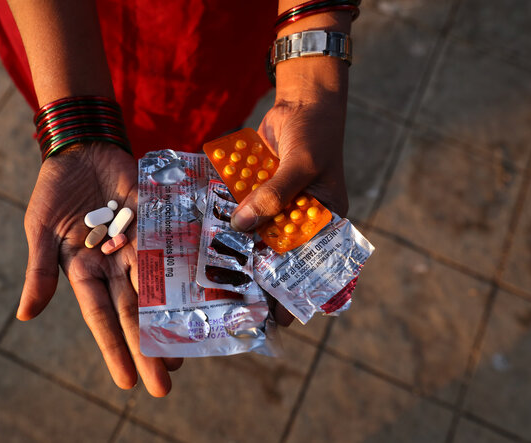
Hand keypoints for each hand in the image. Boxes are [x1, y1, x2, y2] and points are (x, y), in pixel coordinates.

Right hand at [18, 143, 181, 396]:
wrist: (84, 148)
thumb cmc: (54, 189)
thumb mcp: (40, 230)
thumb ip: (40, 271)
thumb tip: (25, 316)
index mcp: (84, 271)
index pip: (101, 317)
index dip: (114, 348)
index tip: (127, 383)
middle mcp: (114, 266)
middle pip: (133, 312)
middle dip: (147, 348)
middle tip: (164, 384)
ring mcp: (138, 247)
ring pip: (157, 290)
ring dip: (170, 321)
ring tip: (187, 353)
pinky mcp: (157, 225)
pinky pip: (172, 252)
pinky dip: (186, 274)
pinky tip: (202, 298)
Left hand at [231, 85, 349, 325]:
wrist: (302, 102)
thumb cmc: (315, 134)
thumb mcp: (301, 165)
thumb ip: (274, 194)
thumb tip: (241, 225)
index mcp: (323, 222)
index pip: (310, 266)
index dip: (294, 292)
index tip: (276, 318)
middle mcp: (299, 220)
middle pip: (278, 257)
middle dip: (259, 278)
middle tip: (236, 304)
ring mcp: (276, 207)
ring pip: (257, 237)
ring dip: (239, 253)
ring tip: (216, 279)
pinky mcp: (257, 192)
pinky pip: (242, 211)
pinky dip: (229, 222)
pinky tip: (207, 237)